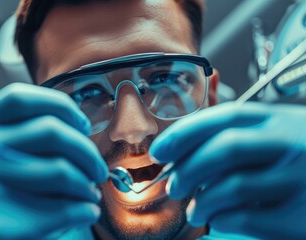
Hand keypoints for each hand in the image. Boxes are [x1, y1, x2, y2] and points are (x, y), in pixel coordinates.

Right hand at [0, 83, 107, 238]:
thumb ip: (14, 141)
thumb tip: (76, 139)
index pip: (23, 99)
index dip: (63, 107)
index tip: (83, 124)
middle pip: (52, 132)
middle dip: (87, 152)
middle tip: (98, 170)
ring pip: (60, 171)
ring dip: (87, 184)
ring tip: (90, 194)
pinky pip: (57, 211)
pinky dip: (82, 210)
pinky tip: (85, 212)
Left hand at [150, 102, 305, 238]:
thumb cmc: (303, 157)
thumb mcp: (275, 134)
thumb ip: (237, 136)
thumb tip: (183, 153)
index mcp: (276, 119)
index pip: (221, 117)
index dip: (183, 134)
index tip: (159, 151)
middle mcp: (290, 141)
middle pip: (224, 149)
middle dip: (187, 169)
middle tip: (172, 186)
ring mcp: (300, 177)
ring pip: (233, 186)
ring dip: (202, 201)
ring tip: (194, 209)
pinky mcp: (304, 214)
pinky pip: (248, 217)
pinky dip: (222, 219)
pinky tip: (218, 220)